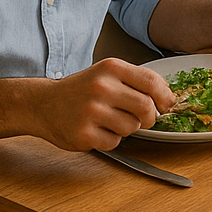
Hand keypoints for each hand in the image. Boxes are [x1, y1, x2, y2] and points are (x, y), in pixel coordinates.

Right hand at [33, 57, 172, 151]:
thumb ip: (136, 81)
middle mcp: (101, 87)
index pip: (152, 81)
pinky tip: (98, 130)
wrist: (43, 104)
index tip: (167, 105)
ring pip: (132, 127)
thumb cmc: (81, 90)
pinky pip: (114, 142)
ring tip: (110, 120)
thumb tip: (168, 97)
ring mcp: (91, 112)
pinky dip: (111, 139)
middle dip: (149, 117)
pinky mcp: (83, 134)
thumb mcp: (107, 74)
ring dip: (127, 128)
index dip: (165, 96)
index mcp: (111, 68)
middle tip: (141, 118)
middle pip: (146, 108)